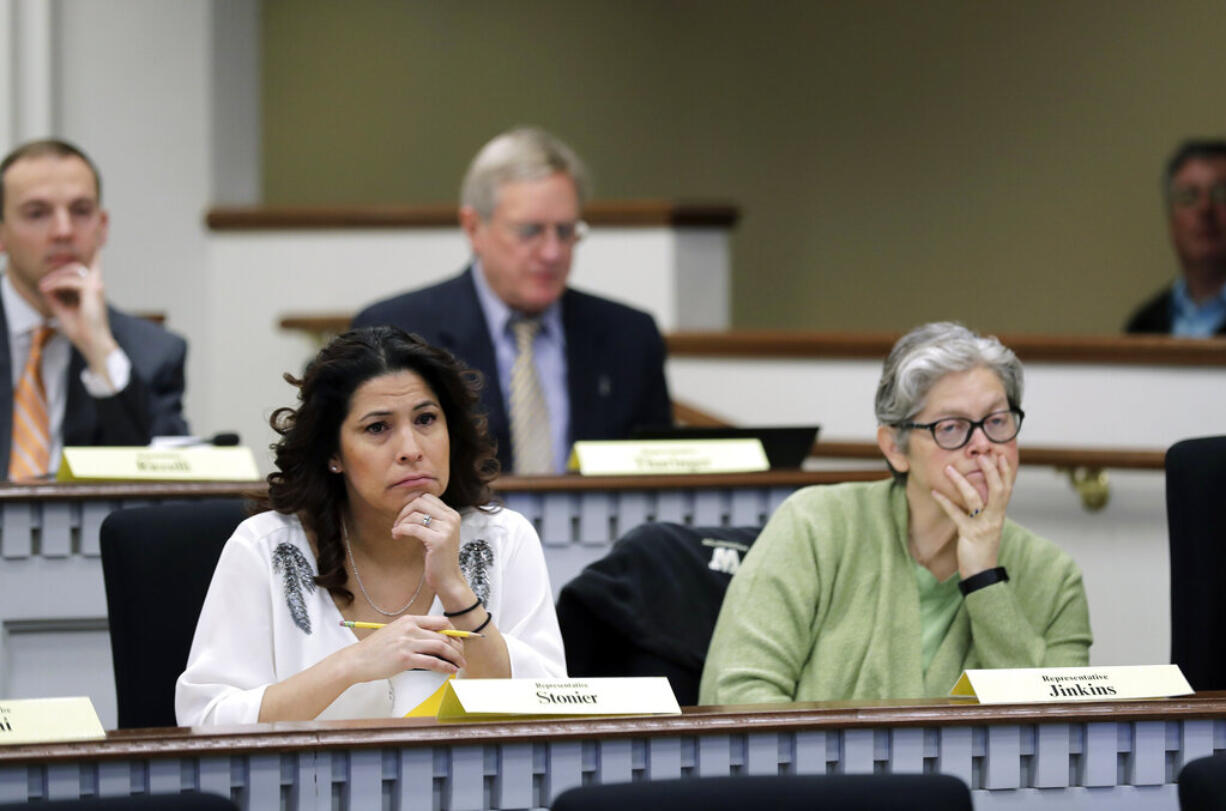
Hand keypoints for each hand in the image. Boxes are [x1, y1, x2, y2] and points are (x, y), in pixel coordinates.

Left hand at [38, 258, 117, 377]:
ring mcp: (96, 286)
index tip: (54, 276)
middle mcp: (97, 286)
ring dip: (55, 276)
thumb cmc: (81, 330)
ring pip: (73, 269)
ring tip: (42, 287)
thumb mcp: (63, 310)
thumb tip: (44, 286)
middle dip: (57, 272)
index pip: (87, 267)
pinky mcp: (92, 290)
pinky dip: (56, 284)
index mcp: (93, 290)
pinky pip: (70, 281)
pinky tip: (46, 290)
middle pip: (76, 266)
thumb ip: (55, 298)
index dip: (74, 263)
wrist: (92, 343)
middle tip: (43, 284)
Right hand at [345, 614, 464, 681]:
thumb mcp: (396, 632)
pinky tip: (450, 670)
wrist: (357, 660)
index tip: (459, 640)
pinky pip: (432, 662)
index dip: (454, 631)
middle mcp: (410, 629)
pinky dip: (445, 666)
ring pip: (441, 647)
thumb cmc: (376, 649)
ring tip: (460, 663)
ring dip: (455, 656)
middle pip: (444, 635)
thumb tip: (436, 640)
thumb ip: (415, 632)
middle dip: (458, 646)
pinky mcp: (405, 659)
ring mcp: (408, 643)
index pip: (440, 621)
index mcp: (409, 620)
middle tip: (462, 654)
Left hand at [391, 494, 466, 600]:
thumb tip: (408, 505)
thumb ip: (428, 518)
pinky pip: (413, 528)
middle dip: (404, 510)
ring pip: (415, 515)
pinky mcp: (438, 540)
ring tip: (396, 532)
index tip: (403, 517)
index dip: (411, 505)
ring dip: (400, 522)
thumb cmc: (438, 557)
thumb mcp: (435, 532)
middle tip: (397, 524)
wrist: (448, 579)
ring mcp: (447, 529)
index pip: (427, 497)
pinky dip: (401, 530)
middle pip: (420, 501)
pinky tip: (396, 536)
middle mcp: (452, 519)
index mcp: (452, 515)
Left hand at [930, 453, 1015, 578]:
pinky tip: (935, 492)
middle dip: (991, 471)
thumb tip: (978, 490)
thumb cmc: (982, 547)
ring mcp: (983, 525)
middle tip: (981, 455)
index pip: (1007, 488)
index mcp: (999, 514)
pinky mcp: (969, 534)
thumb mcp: (987, 525)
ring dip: (961, 482)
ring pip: (975, 499)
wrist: (981, 573)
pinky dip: (945, 502)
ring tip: (949, 469)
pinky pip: (957, 514)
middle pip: (998, 489)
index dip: (1004, 471)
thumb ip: (985, 509)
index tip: (998, 455)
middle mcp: (995, 518)